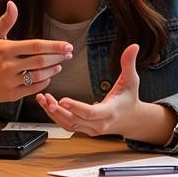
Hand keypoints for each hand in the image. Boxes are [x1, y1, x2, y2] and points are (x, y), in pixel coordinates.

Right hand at [0, 1, 71, 104]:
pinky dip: (44, 82)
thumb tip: (12, 3)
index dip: (54, 46)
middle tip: (68, 54)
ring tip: (59, 65)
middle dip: (58, 57)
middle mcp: (8, 65)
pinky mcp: (11, 95)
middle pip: (40, 61)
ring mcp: (10, 81)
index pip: (35, 46)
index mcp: (6, 49)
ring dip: (52, 70)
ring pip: (38, 76)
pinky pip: (33, 89)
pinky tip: (48, 76)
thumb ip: (5, 21)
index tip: (68, 46)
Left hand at [36, 44, 176, 144]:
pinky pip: (67, 125)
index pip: (91, 113)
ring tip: (44, 99)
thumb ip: (129, 63)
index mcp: (110, 111)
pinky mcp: (84, 129)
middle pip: (75, 121)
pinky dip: (55, 116)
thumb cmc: (129, 98)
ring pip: (68, 125)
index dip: (76, 107)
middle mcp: (99, 124)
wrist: (131, 119)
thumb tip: (133, 46)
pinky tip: (46, 104)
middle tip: (47, 99)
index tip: (63, 100)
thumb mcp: (131, 80)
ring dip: (54, 114)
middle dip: (59, 111)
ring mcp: (91, 129)